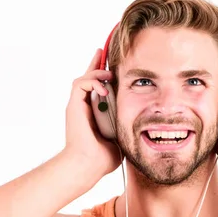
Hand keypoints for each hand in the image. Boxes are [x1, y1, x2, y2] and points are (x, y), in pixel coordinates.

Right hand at [62, 49, 121, 176]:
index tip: (113, 66)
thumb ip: (126, 125)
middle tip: (103, 52)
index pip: (99, 89)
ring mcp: (78, 106)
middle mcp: (85, 107)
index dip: (104, 76)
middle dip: (97, 64)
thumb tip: (143, 124)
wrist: (89, 165)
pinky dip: (91, 81)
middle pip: (89, 79)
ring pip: (84, 78)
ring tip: (108, 74)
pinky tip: (104, 88)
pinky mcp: (73, 106)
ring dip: (96, 72)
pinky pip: (79, 84)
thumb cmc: (103, 158)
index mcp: (95, 113)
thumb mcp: (121, 137)